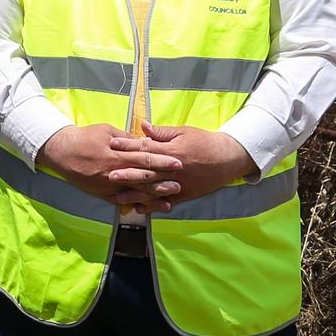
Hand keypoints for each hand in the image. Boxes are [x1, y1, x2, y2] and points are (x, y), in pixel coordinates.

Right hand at [36, 124, 182, 211]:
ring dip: (152, 196)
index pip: (145, 158)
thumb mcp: (108, 131)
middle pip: (143, 178)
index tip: (178, 162)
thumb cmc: (86, 137)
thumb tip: (145, 140)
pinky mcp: (102, 194)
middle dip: (163, 181)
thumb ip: (128, 138)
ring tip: (169, 199)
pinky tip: (147, 208)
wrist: (63, 152)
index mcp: (117, 154)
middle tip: (180, 183)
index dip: (162, 161)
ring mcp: (108, 186)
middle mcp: (114, 172)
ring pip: (134, 193)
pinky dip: (135, 205)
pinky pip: (122, 202)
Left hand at [109, 121, 258, 211]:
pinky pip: (165, 201)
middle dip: (127, 173)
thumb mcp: (184, 132)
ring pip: (153, 190)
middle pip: (147, 172)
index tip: (112, 144)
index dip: (128, 146)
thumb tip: (143, 127)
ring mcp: (179, 184)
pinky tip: (138, 208)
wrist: (227, 159)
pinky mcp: (183, 194)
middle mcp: (174, 170)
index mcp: (173, 151)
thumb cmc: (204, 142)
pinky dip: (152, 206)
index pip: (146, 148)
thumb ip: (162, 132)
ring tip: (117, 197)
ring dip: (135, 194)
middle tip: (108, 174)